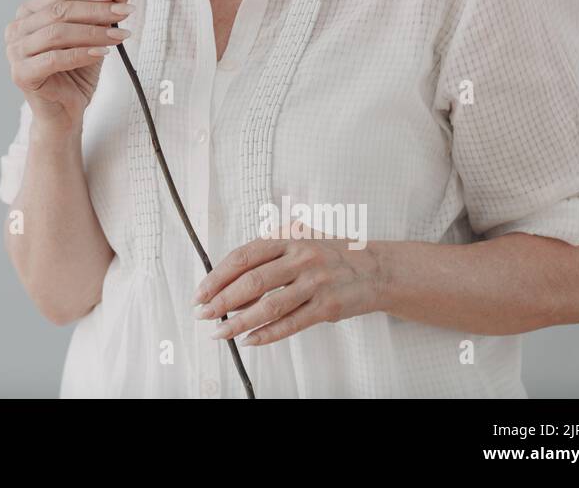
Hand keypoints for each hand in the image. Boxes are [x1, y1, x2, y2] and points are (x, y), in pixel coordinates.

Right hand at [5, 0, 132, 127]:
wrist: (64, 112)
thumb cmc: (73, 74)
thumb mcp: (91, 39)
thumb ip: (101, 17)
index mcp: (28, 13)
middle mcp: (17, 29)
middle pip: (59, 11)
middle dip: (96, 9)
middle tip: (124, 12)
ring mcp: (15, 52)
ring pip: (57, 33)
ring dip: (93, 32)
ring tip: (119, 35)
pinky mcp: (21, 74)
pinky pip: (54, 58)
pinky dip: (82, 53)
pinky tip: (103, 52)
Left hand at [191, 219, 385, 345]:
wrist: (378, 268)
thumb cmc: (332, 254)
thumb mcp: (300, 239)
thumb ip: (269, 254)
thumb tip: (230, 281)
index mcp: (288, 238)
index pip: (243, 257)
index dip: (217, 276)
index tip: (200, 292)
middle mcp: (300, 258)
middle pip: (251, 282)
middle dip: (221, 301)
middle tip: (202, 314)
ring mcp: (315, 283)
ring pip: (268, 306)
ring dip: (239, 322)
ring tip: (220, 332)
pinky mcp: (328, 307)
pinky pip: (291, 324)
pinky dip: (267, 334)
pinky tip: (250, 340)